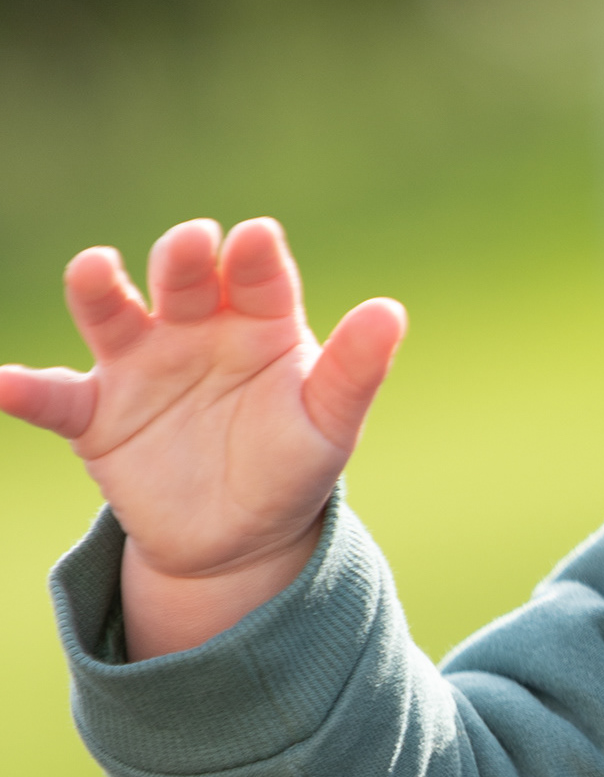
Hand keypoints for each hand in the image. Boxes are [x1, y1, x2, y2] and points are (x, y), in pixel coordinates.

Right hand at [0, 217, 405, 657]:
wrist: (240, 537)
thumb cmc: (293, 465)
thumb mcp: (330, 423)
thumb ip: (354, 370)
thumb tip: (392, 311)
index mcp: (260, 322)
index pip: (260, 279)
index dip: (256, 259)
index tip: (256, 239)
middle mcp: (195, 329)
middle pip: (184, 281)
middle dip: (184, 260)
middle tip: (190, 243)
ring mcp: (141, 366)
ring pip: (113, 316)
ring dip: (99, 291)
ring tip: (94, 272)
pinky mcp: (96, 415)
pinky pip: (55, 398)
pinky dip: (26, 390)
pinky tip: (4, 385)